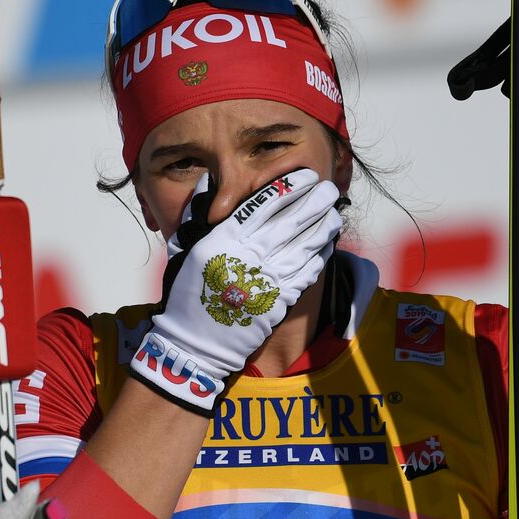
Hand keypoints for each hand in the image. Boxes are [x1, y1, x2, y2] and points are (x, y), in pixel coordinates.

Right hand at [130, 168, 341, 410]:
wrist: (195, 342)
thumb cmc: (187, 294)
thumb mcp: (184, 248)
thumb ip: (197, 214)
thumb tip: (208, 181)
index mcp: (223, 239)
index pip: (262, 205)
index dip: (287, 188)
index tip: (304, 177)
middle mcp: (247, 256)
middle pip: (289, 222)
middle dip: (313, 202)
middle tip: (329, 189)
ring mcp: (265, 279)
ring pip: (303, 247)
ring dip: (322, 227)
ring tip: (334, 213)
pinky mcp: (278, 301)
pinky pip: (305, 274)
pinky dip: (319, 257)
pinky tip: (328, 245)